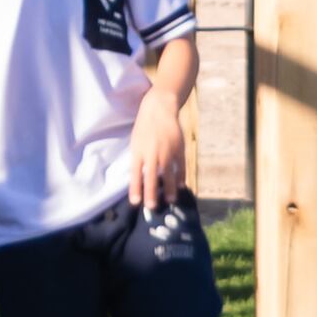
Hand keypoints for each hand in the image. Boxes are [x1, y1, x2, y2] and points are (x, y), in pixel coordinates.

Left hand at [126, 94, 188, 210]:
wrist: (159, 109)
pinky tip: (181, 186)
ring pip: (169, 175)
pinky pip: (181, 167)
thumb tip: (140, 179)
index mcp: (138, 152)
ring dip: (170, 189)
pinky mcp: (178, 148)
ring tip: (171, 200)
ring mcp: (167, 151)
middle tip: (153, 207)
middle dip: (152, 194)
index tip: (136, 202)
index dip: (136, 189)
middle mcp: (152, 153)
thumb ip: (138, 160)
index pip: (135, 174)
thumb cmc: (144, 127)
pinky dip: (181, 177)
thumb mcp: (136, 142)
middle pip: (152, 178)